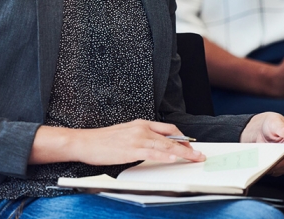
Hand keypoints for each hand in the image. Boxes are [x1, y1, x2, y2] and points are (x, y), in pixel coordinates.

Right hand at [30, 119, 204, 165]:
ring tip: (194, 159)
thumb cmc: (101, 140)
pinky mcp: (130, 149)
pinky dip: (165, 156)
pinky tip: (174, 159)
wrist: (84, 141)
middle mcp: (141, 128)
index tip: (190, 145)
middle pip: (171, 136)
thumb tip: (154, 147)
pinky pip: (152, 153)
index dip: (182, 137)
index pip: (168, 129)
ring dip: (183, 153)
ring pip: (165, 146)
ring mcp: (136, 138)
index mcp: (140, 124)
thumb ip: (140, 138)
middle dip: (188, 146)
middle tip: (199, 154)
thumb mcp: (124, 134)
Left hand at [240, 112, 283, 175]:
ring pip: (278, 170)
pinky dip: (265, 169)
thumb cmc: (270, 125)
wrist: (262, 130)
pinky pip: (273, 172)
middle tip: (263, 156)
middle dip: (273, 162)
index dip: (280, 156)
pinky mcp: (278, 168)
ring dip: (268, 166)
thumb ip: (279, 127)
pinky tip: (259, 162)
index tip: (272, 156)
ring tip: (259, 158)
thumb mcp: (274, 121)